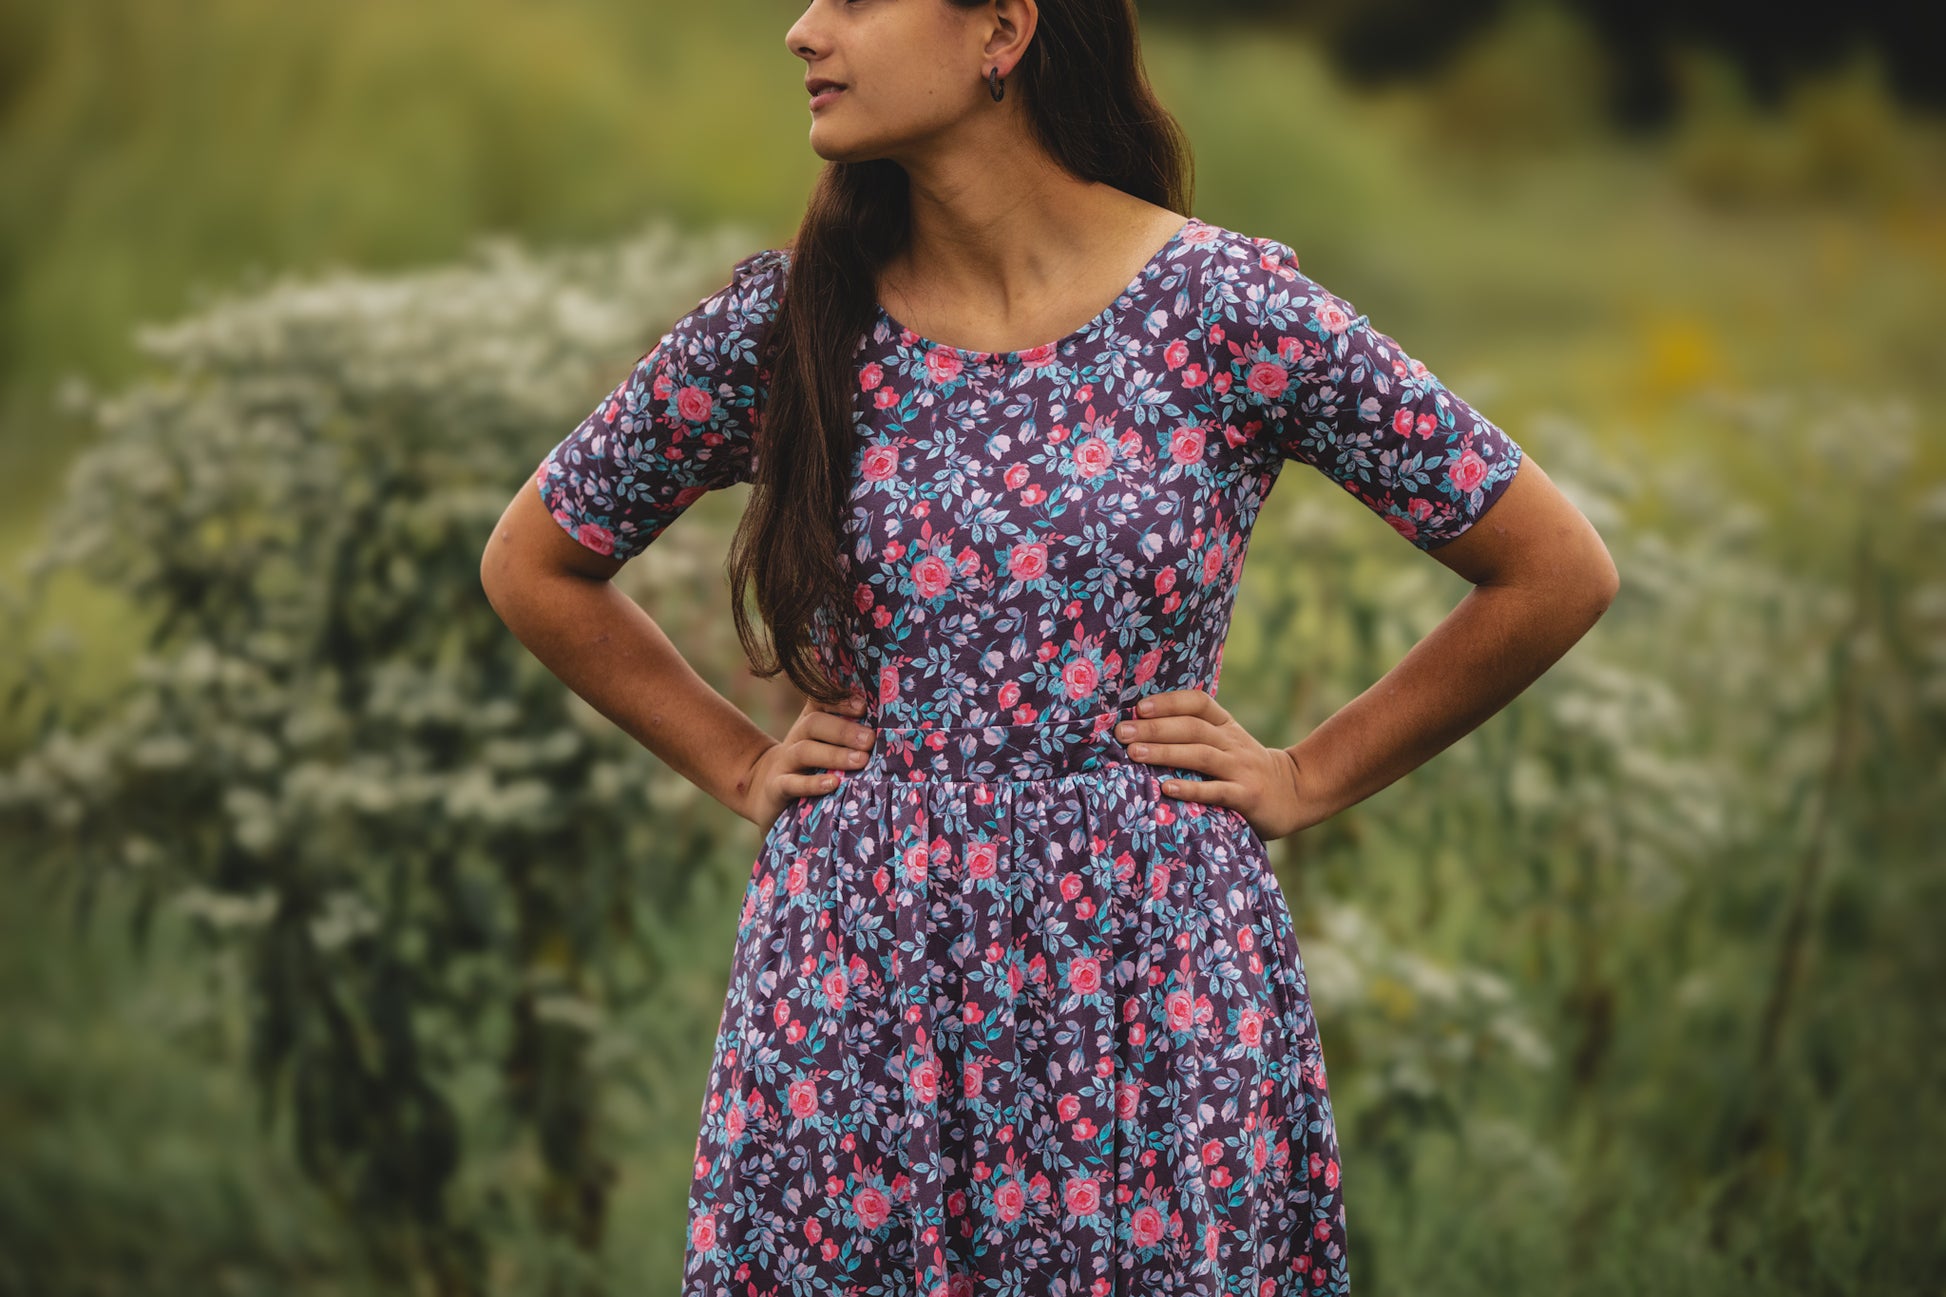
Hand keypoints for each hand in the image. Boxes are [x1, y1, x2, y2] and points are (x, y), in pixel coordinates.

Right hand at [738, 688, 877, 829]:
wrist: (765, 790)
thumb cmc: (810, 766)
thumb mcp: (825, 745)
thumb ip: (848, 733)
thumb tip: (883, 724)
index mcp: (810, 722)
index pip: (821, 701)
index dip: (840, 700)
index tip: (863, 706)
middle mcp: (797, 737)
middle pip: (814, 723)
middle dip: (844, 730)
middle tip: (870, 740)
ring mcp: (785, 762)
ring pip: (805, 751)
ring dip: (835, 755)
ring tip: (860, 761)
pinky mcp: (777, 787)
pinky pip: (792, 783)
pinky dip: (812, 784)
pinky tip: (833, 784)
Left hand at [1114, 689, 1305, 842]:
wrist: (1296, 793)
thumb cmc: (1246, 767)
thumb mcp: (1228, 741)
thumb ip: (1197, 734)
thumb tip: (1142, 726)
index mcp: (1226, 725)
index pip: (1199, 703)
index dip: (1170, 702)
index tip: (1139, 707)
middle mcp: (1233, 742)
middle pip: (1192, 728)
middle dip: (1155, 728)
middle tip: (1122, 732)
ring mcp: (1241, 769)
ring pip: (1201, 755)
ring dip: (1166, 753)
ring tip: (1135, 754)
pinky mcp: (1247, 796)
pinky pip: (1217, 791)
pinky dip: (1192, 788)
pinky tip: (1168, 789)